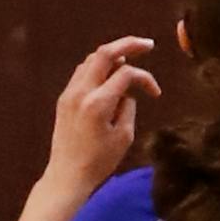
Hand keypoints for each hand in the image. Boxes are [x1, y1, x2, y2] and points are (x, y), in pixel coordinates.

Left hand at [46, 37, 160, 197]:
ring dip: (111, 56)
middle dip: (128, 44)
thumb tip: (126, 92)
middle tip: (147, 45)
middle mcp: (81, 92)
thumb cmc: (99, 162)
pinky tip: (109, 74)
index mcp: (98, 103)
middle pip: (104, 53)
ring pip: (91, 60)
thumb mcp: (123, 136)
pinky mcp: (64, 99)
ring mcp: (69, 93)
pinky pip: (82, 72)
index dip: (145, 78)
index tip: (155, 93)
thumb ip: (128, 107)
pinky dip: (98, 67)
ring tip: (128, 59)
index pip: (126, 74)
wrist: (67, 176)